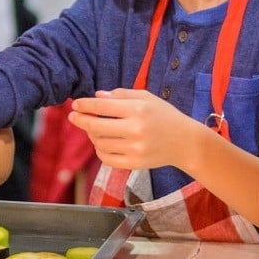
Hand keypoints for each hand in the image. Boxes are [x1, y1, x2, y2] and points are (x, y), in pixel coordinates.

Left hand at [67, 88, 206, 170]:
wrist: (185, 142)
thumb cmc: (164, 116)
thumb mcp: (146, 97)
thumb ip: (120, 95)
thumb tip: (96, 96)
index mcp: (137, 109)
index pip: (102, 106)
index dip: (85, 105)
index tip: (75, 104)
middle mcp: (135, 129)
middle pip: (96, 126)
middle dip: (80, 120)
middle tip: (73, 117)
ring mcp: (135, 148)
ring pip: (99, 143)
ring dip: (91, 135)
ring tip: (93, 129)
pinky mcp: (135, 163)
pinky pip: (107, 159)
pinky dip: (100, 150)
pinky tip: (102, 143)